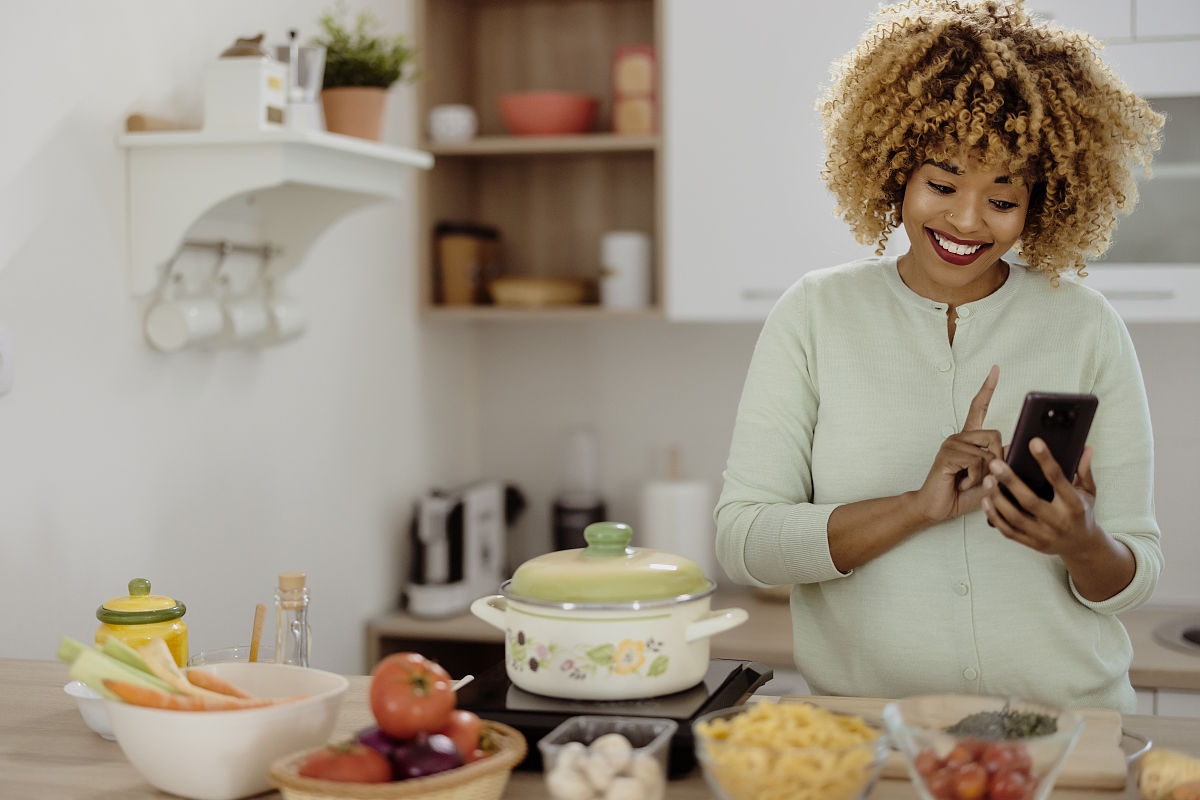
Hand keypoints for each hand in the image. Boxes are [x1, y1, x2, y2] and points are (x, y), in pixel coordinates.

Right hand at [913, 365, 1003, 521]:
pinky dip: (975, 478)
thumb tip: (1016, 447)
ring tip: (969, 482)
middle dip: (1000, 459)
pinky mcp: (948, 455)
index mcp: (969, 439)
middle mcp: (959, 437)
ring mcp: (952, 444)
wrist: (936, 508)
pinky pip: (978, 462)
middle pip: (995, 434)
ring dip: (986, 474)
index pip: (977, 408)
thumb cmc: (961, 494)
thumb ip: (1002, 463)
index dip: (986, 388)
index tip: (995, 369)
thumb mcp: (990, 478)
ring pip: (989, 452)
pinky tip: (961, 483)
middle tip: (986, 477)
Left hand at [981, 440, 1104, 556]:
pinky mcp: (1032, 544)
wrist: (1083, 546)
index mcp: (1074, 505)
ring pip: (1015, 518)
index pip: (1058, 479)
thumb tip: (1085, 447)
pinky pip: (1009, 531)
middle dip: (1010, 481)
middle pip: (1030, 501)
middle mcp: (1059, 521)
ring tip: (988, 480)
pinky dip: (995, 516)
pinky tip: (986, 501)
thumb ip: (1084, 470)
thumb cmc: (1083, 512)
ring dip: (998, 499)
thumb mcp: (1088, 492)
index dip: (1046, 460)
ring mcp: (1044, 535)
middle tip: (995, 464)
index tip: (1033, 442)